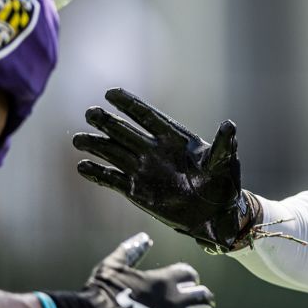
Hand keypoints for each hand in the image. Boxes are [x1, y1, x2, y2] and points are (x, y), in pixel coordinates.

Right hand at [73, 88, 255, 251]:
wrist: (214, 214)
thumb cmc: (223, 184)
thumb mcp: (224, 163)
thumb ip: (223, 145)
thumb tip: (230, 125)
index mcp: (174, 138)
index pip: (148, 117)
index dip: (130, 104)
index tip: (110, 93)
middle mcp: (154, 150)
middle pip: (125, 131)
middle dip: (108, 122)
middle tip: (90, 113)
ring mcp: (142, 169)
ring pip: (113, 152)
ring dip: (96, 145)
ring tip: (78, 140)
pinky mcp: (136, 190)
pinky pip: (112, 179)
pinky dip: (97, 173)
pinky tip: (82, 166)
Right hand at [80, 233, 214, 307]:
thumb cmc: (103, 294)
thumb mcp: (113, 266)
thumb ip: (130, 250)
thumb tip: (144, 238)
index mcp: (163, 279)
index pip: (189, 274)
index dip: (188, 278)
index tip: (186, 282)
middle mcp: (175, 298)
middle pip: (201, 294)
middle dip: (200, 296)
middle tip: (197, 300)